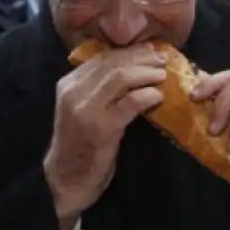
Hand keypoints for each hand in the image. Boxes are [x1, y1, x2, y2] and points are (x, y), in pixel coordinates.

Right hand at [44, 44, 165, 229]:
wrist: (67, 179)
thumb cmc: (80, 143)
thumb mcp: (83, 108)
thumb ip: (98, 88)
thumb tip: (133, 65)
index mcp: (68, 83)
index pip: (102, 57)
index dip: (130, 52)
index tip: (150, 51)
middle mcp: (74, 92)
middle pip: (113, 64)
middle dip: (141, 58)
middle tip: (162, 59)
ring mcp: (86, 109)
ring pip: (121, 78)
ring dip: (146, 73)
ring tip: (163, 75)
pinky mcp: (101, 128)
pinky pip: (130, 102)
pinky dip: (147, 95)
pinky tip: (158, 97)